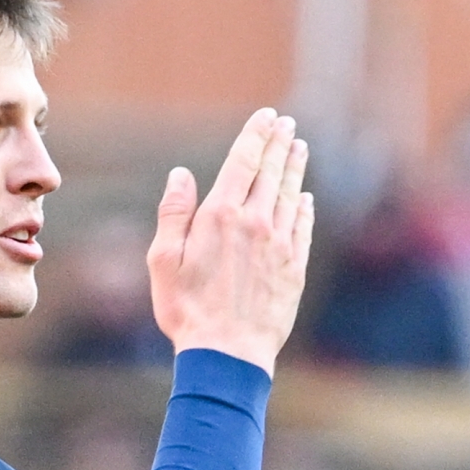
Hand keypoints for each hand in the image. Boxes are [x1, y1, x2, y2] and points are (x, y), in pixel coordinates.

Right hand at [145, 108, 314, 373]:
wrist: (228, 352)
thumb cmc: (187, 310)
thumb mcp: (164, 261)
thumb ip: (174, 213)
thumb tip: (180, 174)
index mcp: (220, 216)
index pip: (243, 162)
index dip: (256, 135)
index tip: (267, 117)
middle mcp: (255, 222)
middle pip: (271, 172)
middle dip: (279, 144)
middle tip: (287, 124)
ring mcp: (279, 244)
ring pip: (290, 195)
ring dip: (295, 168)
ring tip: (300, 147)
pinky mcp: (294, 268)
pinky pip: (302, 227)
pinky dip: (304, 208)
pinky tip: (305, 199)